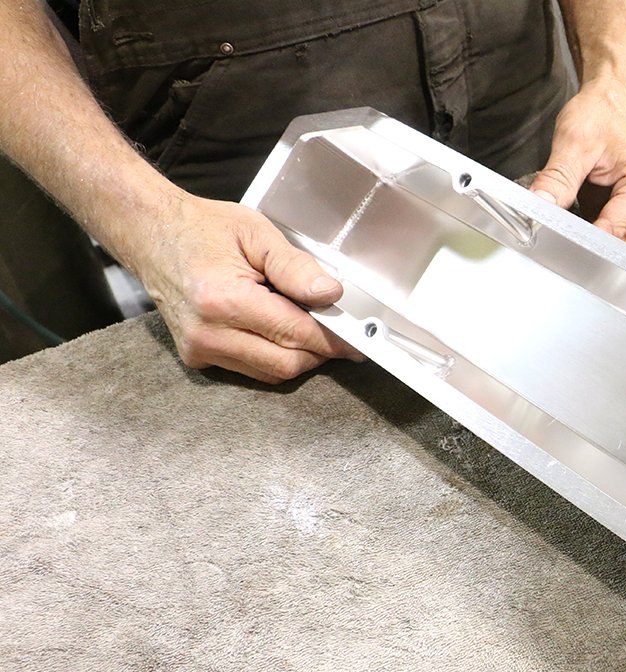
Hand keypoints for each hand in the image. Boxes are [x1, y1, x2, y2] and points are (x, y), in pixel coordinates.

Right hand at [130, 194, 360, 383]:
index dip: (333, 339)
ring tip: (305, 324)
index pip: (296, 335)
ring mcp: (200, 349)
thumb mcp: (256, 234)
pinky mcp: (197, 357)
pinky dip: (274, 357)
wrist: (150, 234)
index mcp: (223, 300)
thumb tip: (331, 294)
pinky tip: (277, 330)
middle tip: (338, 331)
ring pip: (271, 373)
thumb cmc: (201, 228)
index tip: (358, 339)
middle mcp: (208, 333)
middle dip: (320, 351)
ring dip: (298, 355)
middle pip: (287, 364)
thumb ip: (295, 267)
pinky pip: (251, 370)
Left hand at [530, 76, 625, 249]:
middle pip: (619, 250)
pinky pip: (613, 243)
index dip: (583, 240)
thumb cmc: (605, 113)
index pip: (614, 233)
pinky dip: (592, 242)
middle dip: (587, 248)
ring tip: (563, 234)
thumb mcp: (574, 141)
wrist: (614, 99)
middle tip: (553, 238)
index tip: (554, 238)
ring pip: (617, 253)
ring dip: (591, 248)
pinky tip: (573, 231)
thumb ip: (558, 178)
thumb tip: (539, 207)